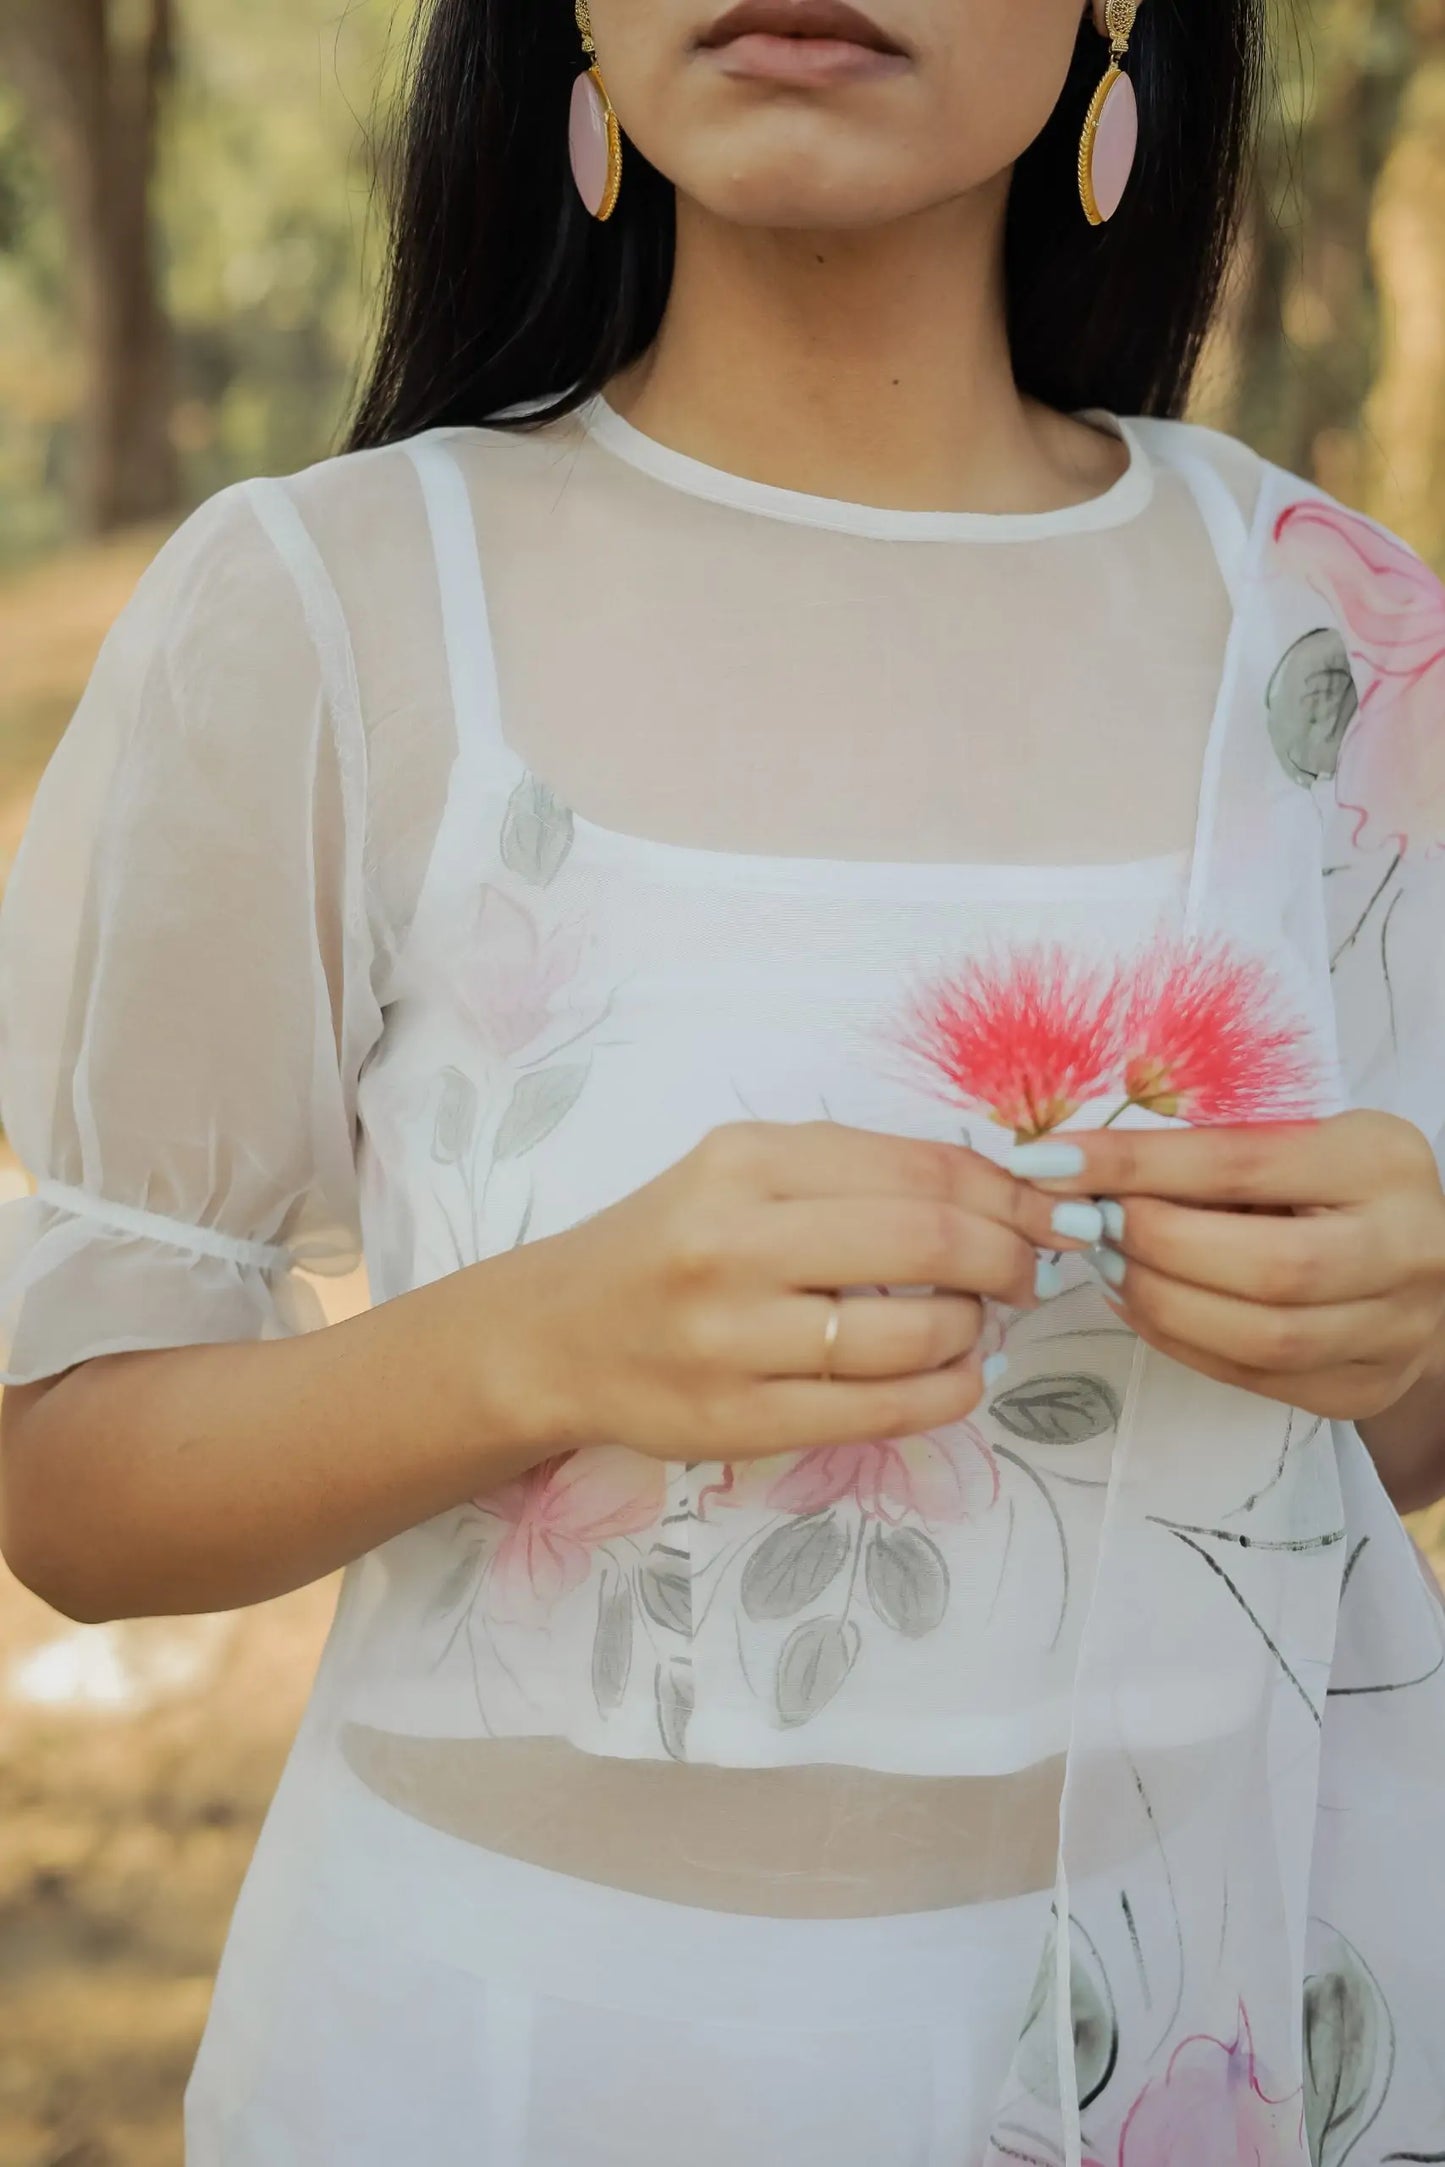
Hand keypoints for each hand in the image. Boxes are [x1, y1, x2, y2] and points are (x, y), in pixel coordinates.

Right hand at [513, 1119, 1073, 1464]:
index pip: (920, 1169)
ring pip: (915, 1333)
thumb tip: (1005, 1194)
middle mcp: (734, 1243)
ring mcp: (733, 1339)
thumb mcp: (744, 1173)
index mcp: (744, 1162)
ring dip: (975, 1329)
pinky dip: (950, 1391)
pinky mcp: (739, 1421)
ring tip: (969, 1323)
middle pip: (930, 1241)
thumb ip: (858, 1173)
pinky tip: (960, 1376)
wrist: (557, 1336)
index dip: (1010, 1194)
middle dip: (1009, 1257)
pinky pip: (884, 1410)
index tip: (1052, 1213)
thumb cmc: (670, 1245)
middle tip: (1028, 1272)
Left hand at [1010, 1111, 1444, 1421]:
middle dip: (1153, 1244)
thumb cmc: (1338, 1183)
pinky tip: (1138, 1303)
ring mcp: (1393, 1332)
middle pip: (1265, 1266)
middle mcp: (1406, 1251)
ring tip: (1107, 1264)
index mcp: (1382, 1164)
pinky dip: (1179, 1341)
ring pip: (1260, 1338)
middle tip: (1087, 1221)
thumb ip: (1213, 1154)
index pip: (1242, 1164)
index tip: (1051, 1160)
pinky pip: (1254, 1377)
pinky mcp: (1363, 1388)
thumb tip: (1082, 1166)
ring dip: (1158, 1300)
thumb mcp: (1300, 1142)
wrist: (1431, 1259)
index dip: (1138, 1166)